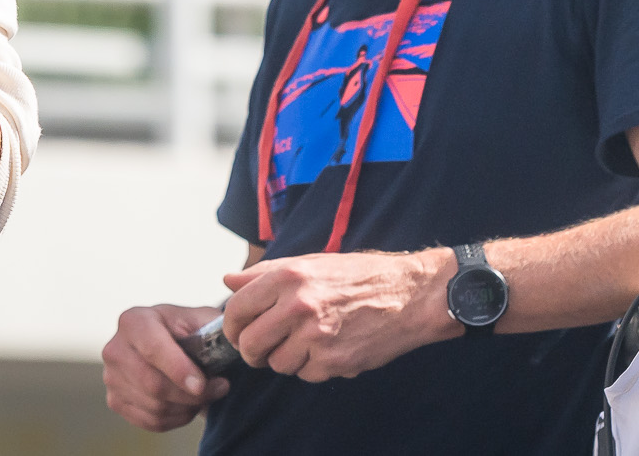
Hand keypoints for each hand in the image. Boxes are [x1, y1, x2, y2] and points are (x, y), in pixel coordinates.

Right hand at [103, 304, 228, 431]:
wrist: (173, 344)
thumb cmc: (189, 330)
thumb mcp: (200, 319)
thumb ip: (210, 328)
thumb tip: (223, 344)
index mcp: (134, 321)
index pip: (153, 348)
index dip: (178, 369)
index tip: (201, 385)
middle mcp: (115, 348)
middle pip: (153, 384)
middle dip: (190, 394)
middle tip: (220, 388)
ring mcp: (111, 378)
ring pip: (155, 406)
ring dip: (188, 406)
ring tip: (206, 393)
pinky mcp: (116, 401)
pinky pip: (152, 421)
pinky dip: (177, 418)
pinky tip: (189, 403)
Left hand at [222, 248, 457, 381]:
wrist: (411, 295)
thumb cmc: (361, 276)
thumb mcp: (312, 263)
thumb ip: (266, 273)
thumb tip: (227, 281)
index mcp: (289, 276)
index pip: (236, 309)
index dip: (232, 326)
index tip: (238, 332)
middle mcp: (299, 305)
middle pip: (250, 344)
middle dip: (253, 351)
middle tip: (265, 347)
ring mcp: (316, 336)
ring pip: (277, 364)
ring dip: (286, 358)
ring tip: (308, 341)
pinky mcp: (334, 361)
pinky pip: (305, 374)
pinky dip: (313, 367)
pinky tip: (330, 347)